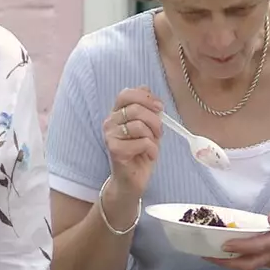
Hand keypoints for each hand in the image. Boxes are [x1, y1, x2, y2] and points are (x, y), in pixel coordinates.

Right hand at [101, 87, 161, 203]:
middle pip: (136, 109)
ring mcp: (110, 136)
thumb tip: (146, 88)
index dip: (145, 97)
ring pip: (140, 125)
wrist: (132, 181)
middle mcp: (109, 122)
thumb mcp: (147, 127)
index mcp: (116, 114)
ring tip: (153, 147)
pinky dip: (152, 150)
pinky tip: (149, 156)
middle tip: (159, 133)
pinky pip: (142, 142)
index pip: (126, 94)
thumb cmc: (140, 153)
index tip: (159, 107)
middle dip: (155, 121)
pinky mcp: (115, 150)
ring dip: (153, 137)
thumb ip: (146, 109)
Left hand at [210, 202, 269, 269]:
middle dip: (225, 263)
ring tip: (212, 254)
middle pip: (247, 264)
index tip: (220, 245)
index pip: (256, 247)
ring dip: (230, 263)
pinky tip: (231, 253)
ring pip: (250, 266)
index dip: (238, 248)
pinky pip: (255, 263)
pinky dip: (240, 260)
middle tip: (205, 254)